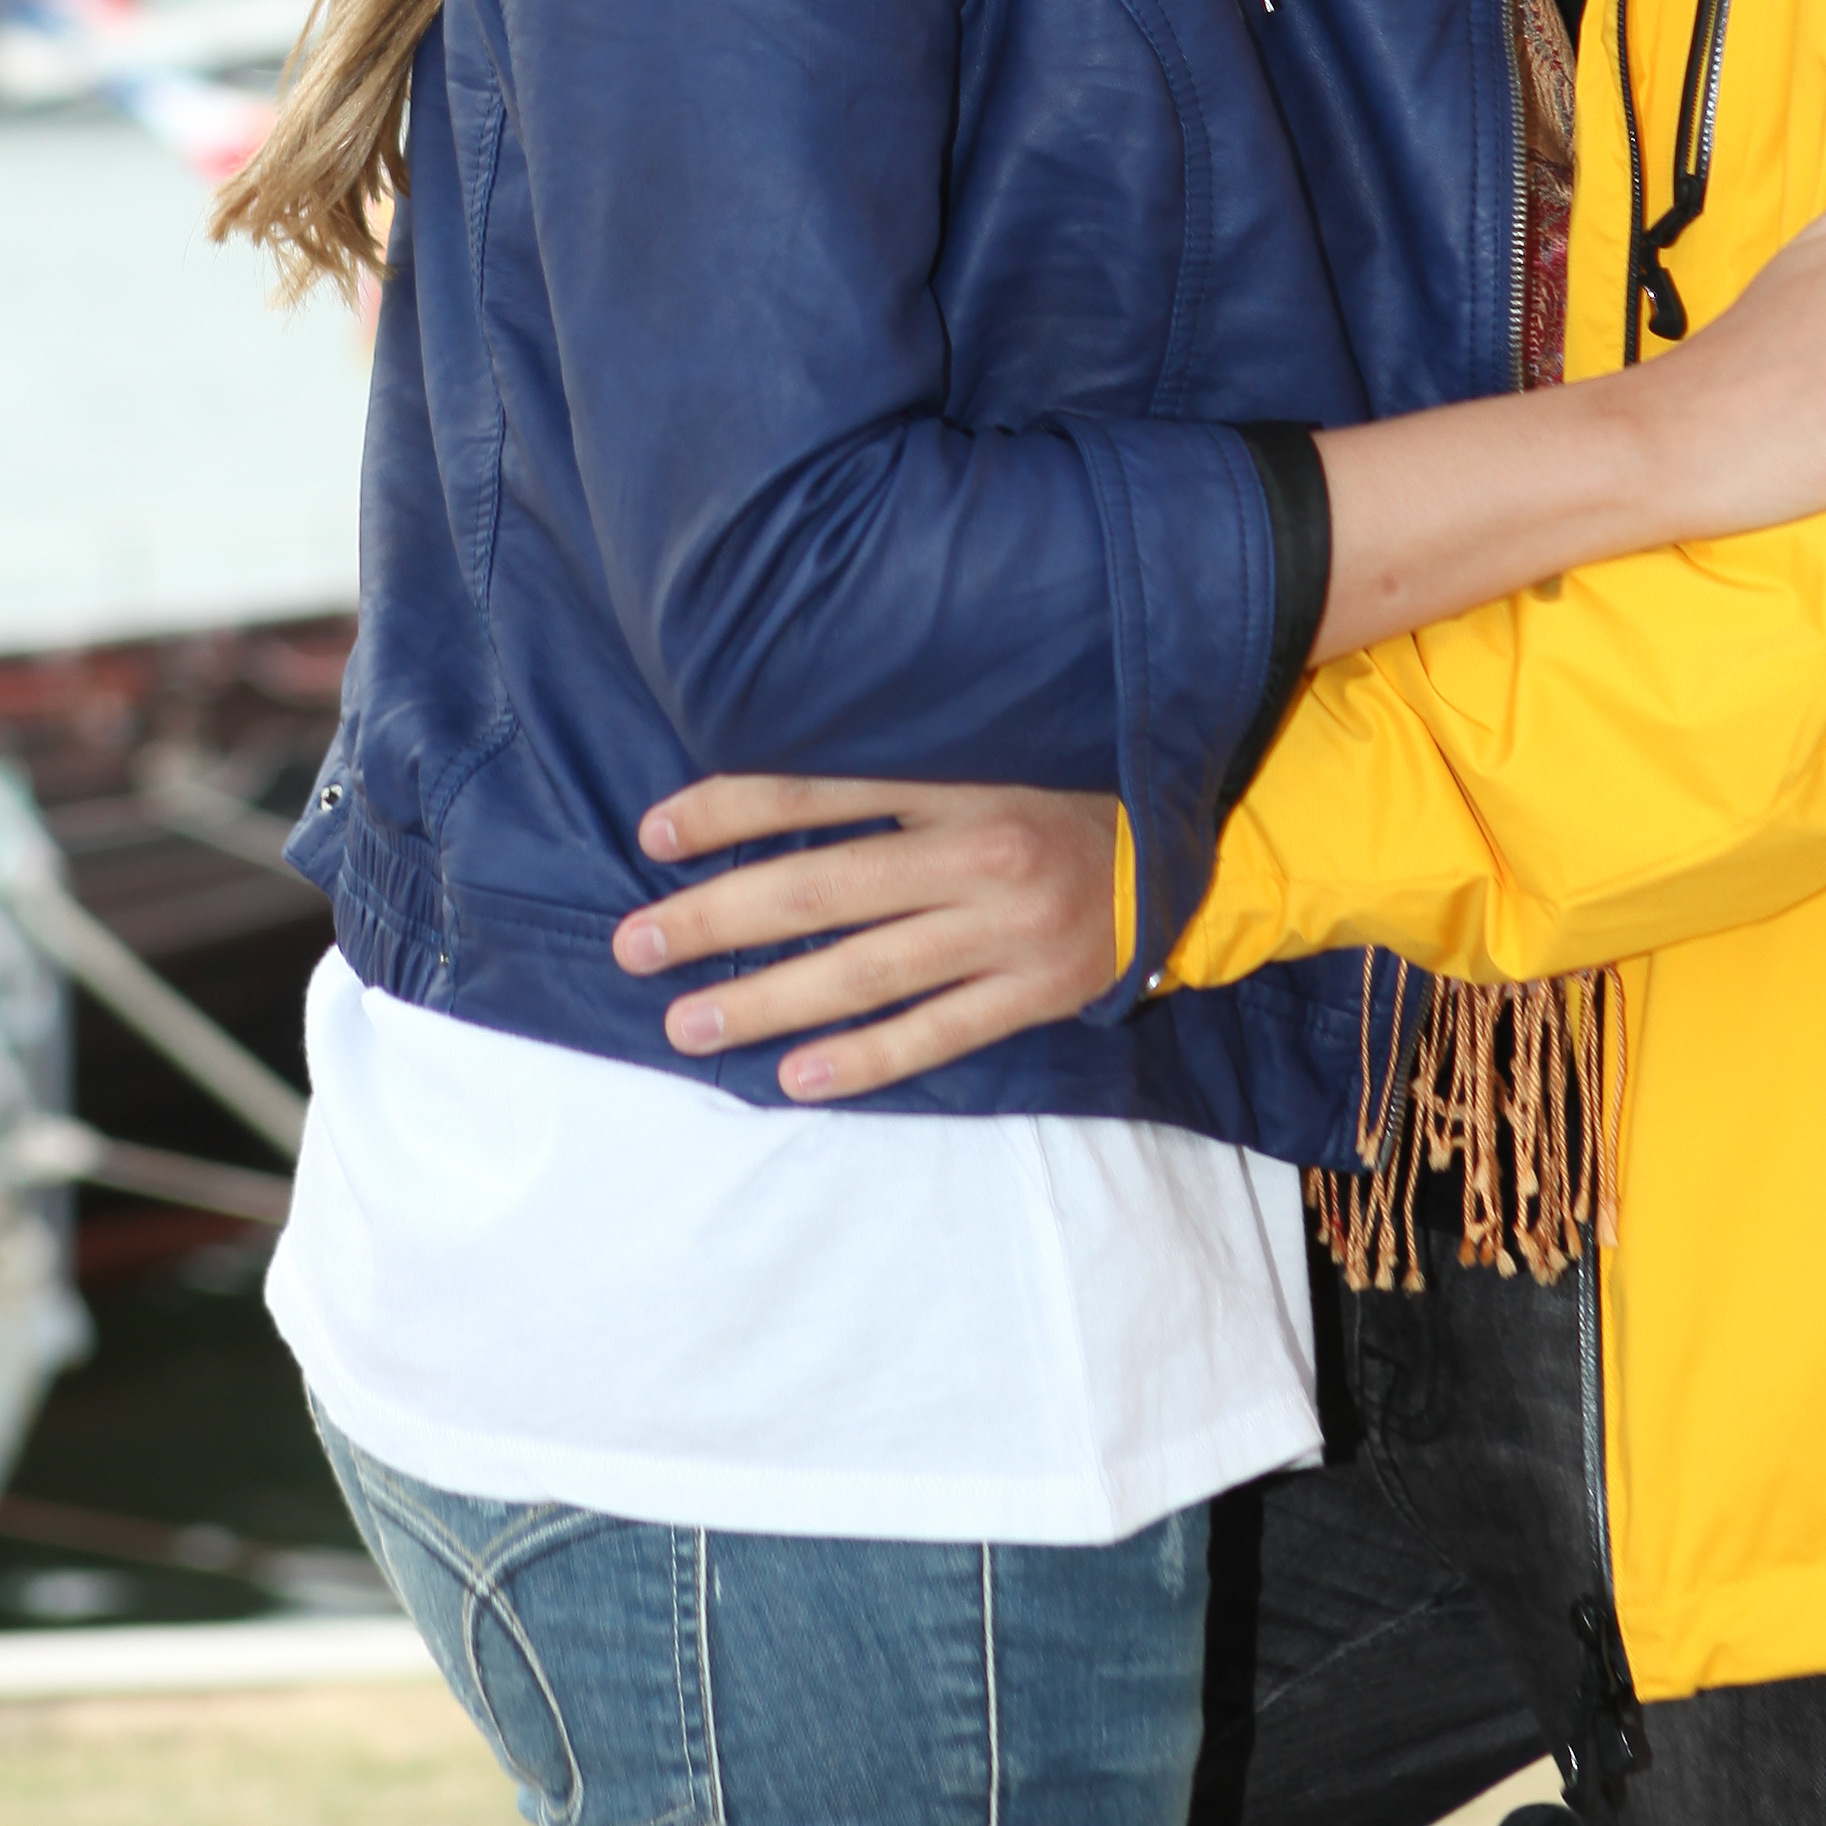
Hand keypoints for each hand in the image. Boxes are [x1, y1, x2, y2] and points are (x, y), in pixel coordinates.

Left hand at [611, 774, 1123, 1099]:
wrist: (1191, 847)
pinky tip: (797, 1076)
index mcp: (958, 778)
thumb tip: (766, 787)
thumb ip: (894, 769)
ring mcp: (1011, 929)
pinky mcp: (1040, 991)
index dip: (730, 811)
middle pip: (822, 891)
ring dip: (767, 1000)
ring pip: (865, 974)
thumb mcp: (985, 750)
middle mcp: (979, 852)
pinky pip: (938, 1034)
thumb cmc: (1060, 791)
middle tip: (634, 944)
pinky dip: (866, 1058)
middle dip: (717, 918)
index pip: (818, 790)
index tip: (654, 835)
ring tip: (688, 1021)